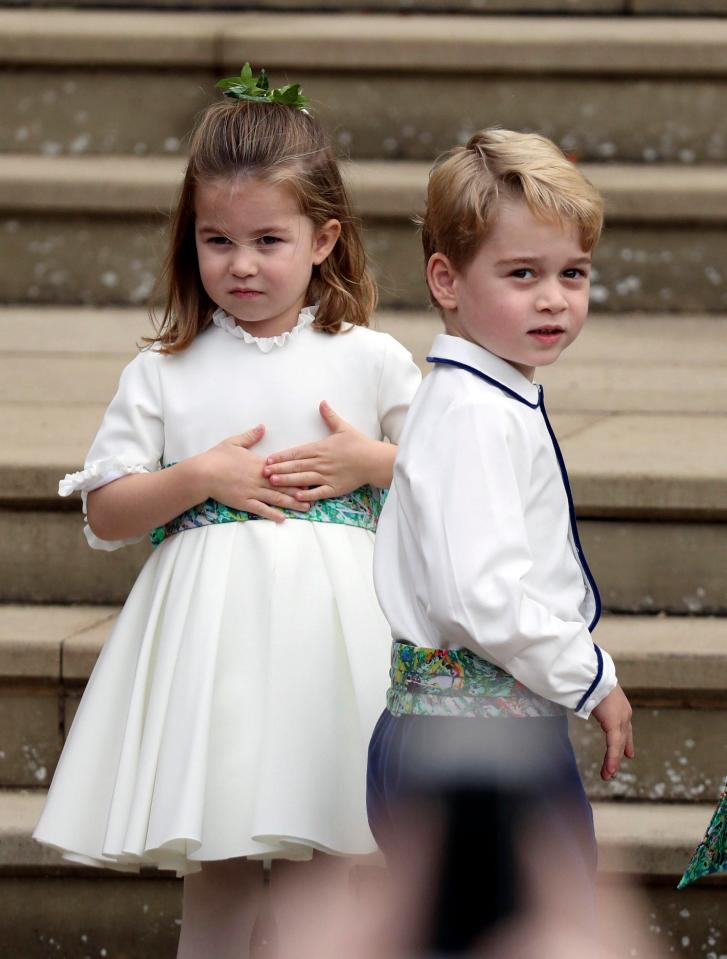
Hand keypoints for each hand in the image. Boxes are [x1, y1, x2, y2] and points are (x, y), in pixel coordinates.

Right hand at [197, 425, 309, 522]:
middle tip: (317, 494)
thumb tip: (262, 427)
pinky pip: (261, 509)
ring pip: (276, 499)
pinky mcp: (244, 502)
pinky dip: (272, 514)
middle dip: (301, 490)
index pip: (283, 469)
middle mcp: (259, 479)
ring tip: (306, 508)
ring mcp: (252, 492)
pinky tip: (283, 518)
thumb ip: (251, 436)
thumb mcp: (234, 442)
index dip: (298, 473)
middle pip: (284, 485)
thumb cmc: (217, 457)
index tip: (311, 474)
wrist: (202, 473)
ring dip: (292, 503)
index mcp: (259, 464)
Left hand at [263, 401, 394, 500]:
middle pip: (296, 466)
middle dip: (279, 469)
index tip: (268, 459)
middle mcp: (321, 462)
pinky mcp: (335, 488)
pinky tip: (296, 496)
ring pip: (303, 479)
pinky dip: (307, 494)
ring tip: (273, 482)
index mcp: (321, 448)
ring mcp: (327, 476)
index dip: (281, 456)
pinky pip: (319, 492)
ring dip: (287, 481)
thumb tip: (322, 402)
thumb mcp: (343, 428)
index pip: (297, 452)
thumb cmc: (359, 444)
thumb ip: (330, 416)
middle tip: (262, 472)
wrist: (374, 460)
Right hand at [591, 685, 633, 781]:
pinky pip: (613, 746)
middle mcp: (624, 714)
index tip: (629, 754)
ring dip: (612, 762)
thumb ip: (592, 700)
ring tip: (608, 776)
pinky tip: (609, 771)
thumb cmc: (590, 678)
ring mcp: (621, 719)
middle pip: (622, 739)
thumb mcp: (594, 692)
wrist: (593, 673)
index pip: (625, 728)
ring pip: (618, 745)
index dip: (626, 742)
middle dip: (618, 755)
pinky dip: (611, 759)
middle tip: (614, 770)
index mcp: (620, 706)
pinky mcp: (615, 724)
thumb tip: (583, 699)